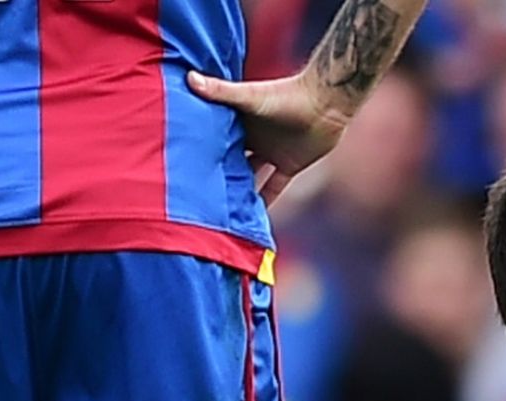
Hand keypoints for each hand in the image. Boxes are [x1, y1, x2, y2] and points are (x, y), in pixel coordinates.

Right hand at [187, 69, 352, 205]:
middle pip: (230, 159)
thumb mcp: (250, 96)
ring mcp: (270, 152)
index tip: (180, 165)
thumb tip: (189, 77)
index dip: (200, 149)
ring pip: (250, 176)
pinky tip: (252, 218)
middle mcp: (253, 138)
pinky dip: (266, 201)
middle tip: (194, 194)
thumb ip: (221, 92)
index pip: (215, 137)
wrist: (325, 103)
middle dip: (215, 173)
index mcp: (239, 121)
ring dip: (238, 190)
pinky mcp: (288, 165)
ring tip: (217, 210)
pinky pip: (274, 187)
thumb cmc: (287, 95)